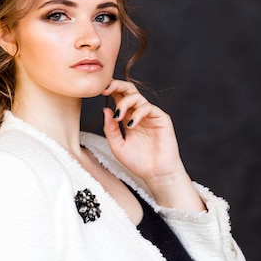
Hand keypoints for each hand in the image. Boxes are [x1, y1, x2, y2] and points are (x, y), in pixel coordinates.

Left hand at [101, 80, 204, 210]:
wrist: (156, 174)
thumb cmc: (138, 162)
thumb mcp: (117, 145)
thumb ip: (110, 128)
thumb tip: (105, 109)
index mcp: (127, 118)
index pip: (119, 97)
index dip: (110, 91)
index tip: (99, 90)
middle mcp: (138, 114)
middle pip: (128, 91)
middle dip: (117, 86)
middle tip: (105, 89)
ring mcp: (150, 115)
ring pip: (137, 97)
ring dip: (125, 103)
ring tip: (118, 116)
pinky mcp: (161, 119)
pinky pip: (148, 108)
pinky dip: (137, 113)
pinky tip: (131, 125)